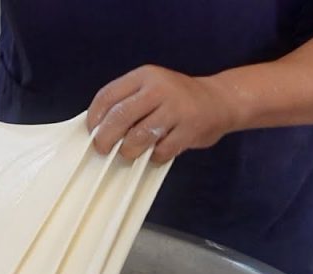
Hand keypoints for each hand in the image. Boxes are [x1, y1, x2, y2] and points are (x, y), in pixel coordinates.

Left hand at [86, 65, 238, 162]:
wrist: (220, 100)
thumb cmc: (176, 100)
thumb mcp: (150, 89)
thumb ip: (127, 102)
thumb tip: (98, 129)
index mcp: (144, 76)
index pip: (108, 95)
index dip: (94, 117)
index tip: (91, 131)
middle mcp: (159, 89)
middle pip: (120, 117)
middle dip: (105, 138)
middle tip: (103, 149)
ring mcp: (176, 109)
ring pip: (139, 136)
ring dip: (128, 150)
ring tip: (129, 153)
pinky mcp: (189, 129)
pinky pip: (161, 150)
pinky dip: (154, 156)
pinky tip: (156, 153)